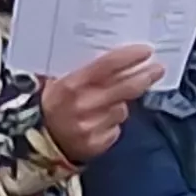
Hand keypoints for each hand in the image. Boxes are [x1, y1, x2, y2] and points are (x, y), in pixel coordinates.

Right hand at [42, 43, 166, 162]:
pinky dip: (113, 124)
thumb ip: (78, 69)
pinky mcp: (97, 144)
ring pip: (122, 109)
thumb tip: (109, 52)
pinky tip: (100, 122)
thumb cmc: (51, 106)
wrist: (38, 143)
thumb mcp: (56, 82)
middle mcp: (83, 105)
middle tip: (157, 69)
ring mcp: (91, 127)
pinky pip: (116, 129)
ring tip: (107, 103)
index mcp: (72, 85)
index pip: (108, 66)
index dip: (130, 57)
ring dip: (121, 104)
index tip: (146, 51)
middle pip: (125, 88)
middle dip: (144, 77)